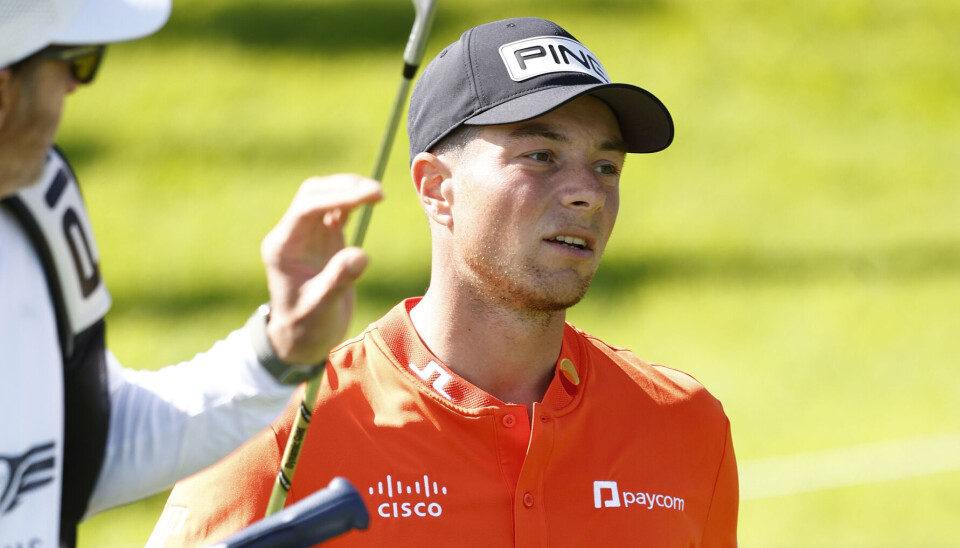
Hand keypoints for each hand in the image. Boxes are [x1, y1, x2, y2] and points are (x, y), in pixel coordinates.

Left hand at [260, 174, 382, 363]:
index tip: (369, 197)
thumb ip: (338, 280)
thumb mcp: (321, 308)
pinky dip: (351, 201)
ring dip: (349, 189)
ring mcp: (306, 234)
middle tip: (379, 193)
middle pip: (313, 193)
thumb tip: (361, 255)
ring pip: (323, 195)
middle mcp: (291, 235)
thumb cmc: (307, 327)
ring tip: (377, 195)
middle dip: (345, 187)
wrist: (302, 339)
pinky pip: (334, 208)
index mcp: (283, 247)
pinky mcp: (321, 237)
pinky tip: (368, 204)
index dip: (338, 198)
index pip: (307, 208)